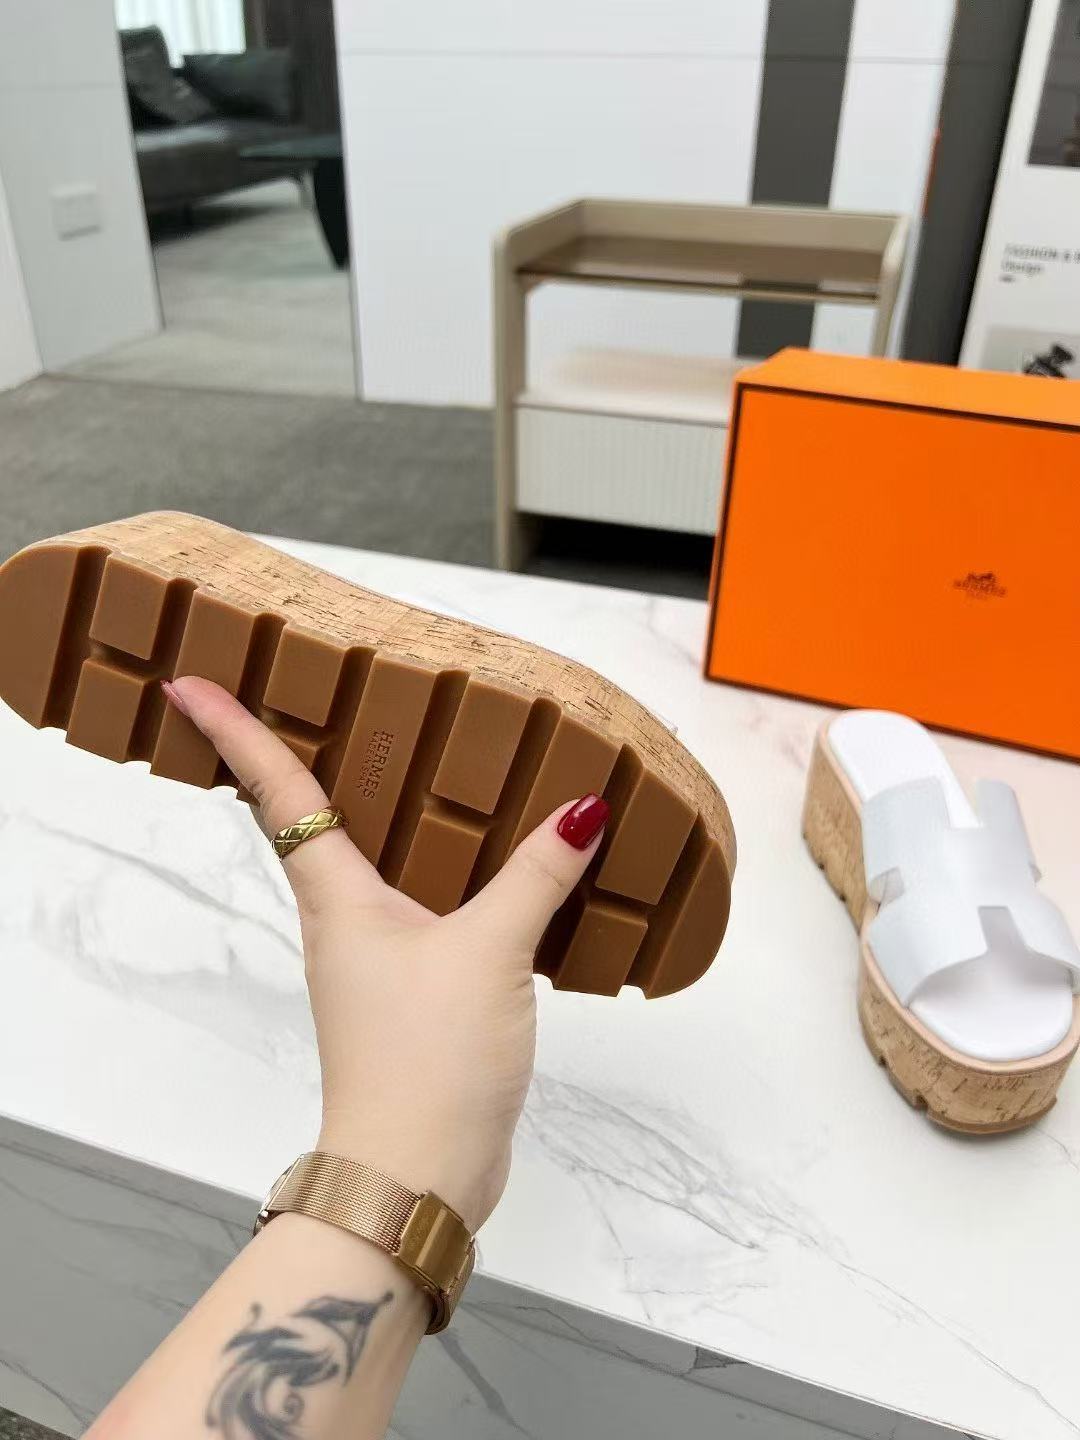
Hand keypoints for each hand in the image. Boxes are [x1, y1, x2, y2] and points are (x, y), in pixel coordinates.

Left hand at [162, 676, 608, 1230]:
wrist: (416, 1177)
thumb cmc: (426, 1063)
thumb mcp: (489, 952)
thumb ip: (536, 876)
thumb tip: (583, 807)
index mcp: (338, 898)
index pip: (276, 793)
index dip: (233, 733)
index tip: (188, 681)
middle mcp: (345, 922)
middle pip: (312, 821)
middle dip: (303, 759)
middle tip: (315, 696)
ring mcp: (378, 960)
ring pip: (371, 864)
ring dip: (380, 814)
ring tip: (416, 761)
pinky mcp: (417, 993)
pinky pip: (425, 908)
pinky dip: (447, 872)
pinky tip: (496, 867)